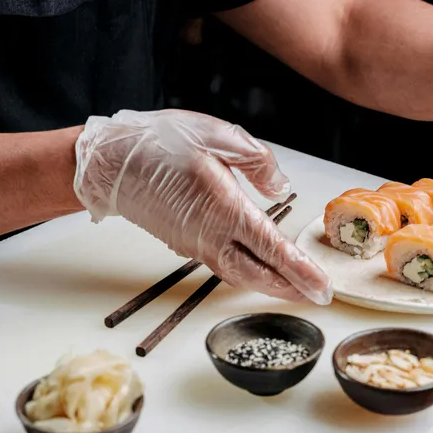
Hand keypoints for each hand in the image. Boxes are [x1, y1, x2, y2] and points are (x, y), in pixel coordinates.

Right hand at [73, 109, 332, 304]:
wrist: (110, 163)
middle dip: (290, 288)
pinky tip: (257, 267)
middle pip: (258, 275)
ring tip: (293, 287)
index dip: (300, 271)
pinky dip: (246, 273)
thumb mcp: (218, 135)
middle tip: (316, 297)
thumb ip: (258, 161)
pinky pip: (222, 265)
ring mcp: (195, 244)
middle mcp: (210, 236)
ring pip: (239, 274)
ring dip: (268, 284)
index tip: (321, 287)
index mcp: (225, 209)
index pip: (272, 249)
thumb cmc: (159, 144)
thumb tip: (280, 187)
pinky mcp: (184, 243)